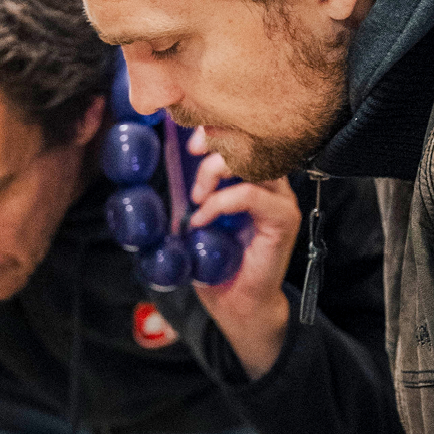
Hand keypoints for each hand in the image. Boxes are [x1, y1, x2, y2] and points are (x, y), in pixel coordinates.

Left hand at [186, 127, 298, 378]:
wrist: (236, 304)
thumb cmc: (214, 263)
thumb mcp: (191, 220)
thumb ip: (184, 194)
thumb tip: (149, 171)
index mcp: (251, 178)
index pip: (242, 138)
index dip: (217, 128)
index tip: (190, 141)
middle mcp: (271, 184)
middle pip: (251, 140)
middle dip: (217, 139)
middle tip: (192, 152)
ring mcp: (280, 200)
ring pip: (254, 162)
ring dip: (216, 171)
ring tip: (197, 198)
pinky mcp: (283, 220)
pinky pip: (253, 195)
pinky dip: (222, 202)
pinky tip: (203, 219)